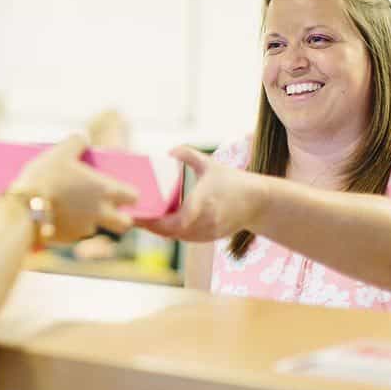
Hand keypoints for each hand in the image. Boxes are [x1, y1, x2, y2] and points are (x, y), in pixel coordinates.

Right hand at [10, 135, 138, 243]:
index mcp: (104, 190)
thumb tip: (83, 137)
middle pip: (125, 223)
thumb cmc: (45, 178)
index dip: (129, 194)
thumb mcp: (61, 150)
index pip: (134, 197)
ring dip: (92, 220)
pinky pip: (76, 234)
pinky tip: (57, 215)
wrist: (21, 210)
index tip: (121, 190)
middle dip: (120, 217)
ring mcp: (85, 229)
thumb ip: (77, 141)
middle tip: (107, 207)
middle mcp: (100, 213)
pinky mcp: (68, 239)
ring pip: (98, 228)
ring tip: (74, 207)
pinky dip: (71, 226)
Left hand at [138, 146, 266, 242]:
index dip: (159, 221)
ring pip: (176, 236)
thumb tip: (168, 151)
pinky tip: (158, 225)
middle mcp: (206, 220)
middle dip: (151, 225)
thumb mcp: (210, 164)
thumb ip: (188, 154)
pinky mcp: (209, 238)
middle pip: (171, 231)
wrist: (258, 202)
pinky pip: (184, 238)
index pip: (179, 219)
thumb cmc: (233, 181)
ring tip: (141, 220)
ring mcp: (208, 232)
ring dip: (158, 230)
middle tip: (132, 216)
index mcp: (204, 201)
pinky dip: (170, 232)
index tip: (141, 214)